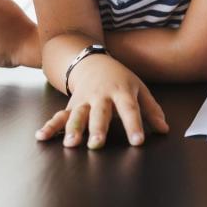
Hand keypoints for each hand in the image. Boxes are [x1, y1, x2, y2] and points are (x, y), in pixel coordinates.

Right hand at [35, 55, 168, 148]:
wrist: (92, 62)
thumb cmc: (120, 79)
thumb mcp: (139, 89)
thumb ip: (152, 109)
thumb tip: (165, 130)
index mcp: (122, 92)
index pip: (130, 110)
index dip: (135, 126)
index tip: (138, 141)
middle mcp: (101, 96)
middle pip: (100, 113)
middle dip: (98, 128)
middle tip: (97, 143)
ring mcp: (84, 100)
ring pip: (78, 115)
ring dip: (74, 129)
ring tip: (72, 143)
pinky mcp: (71, 105)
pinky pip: (59, 116)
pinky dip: (50, 126)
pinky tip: (42, 136)